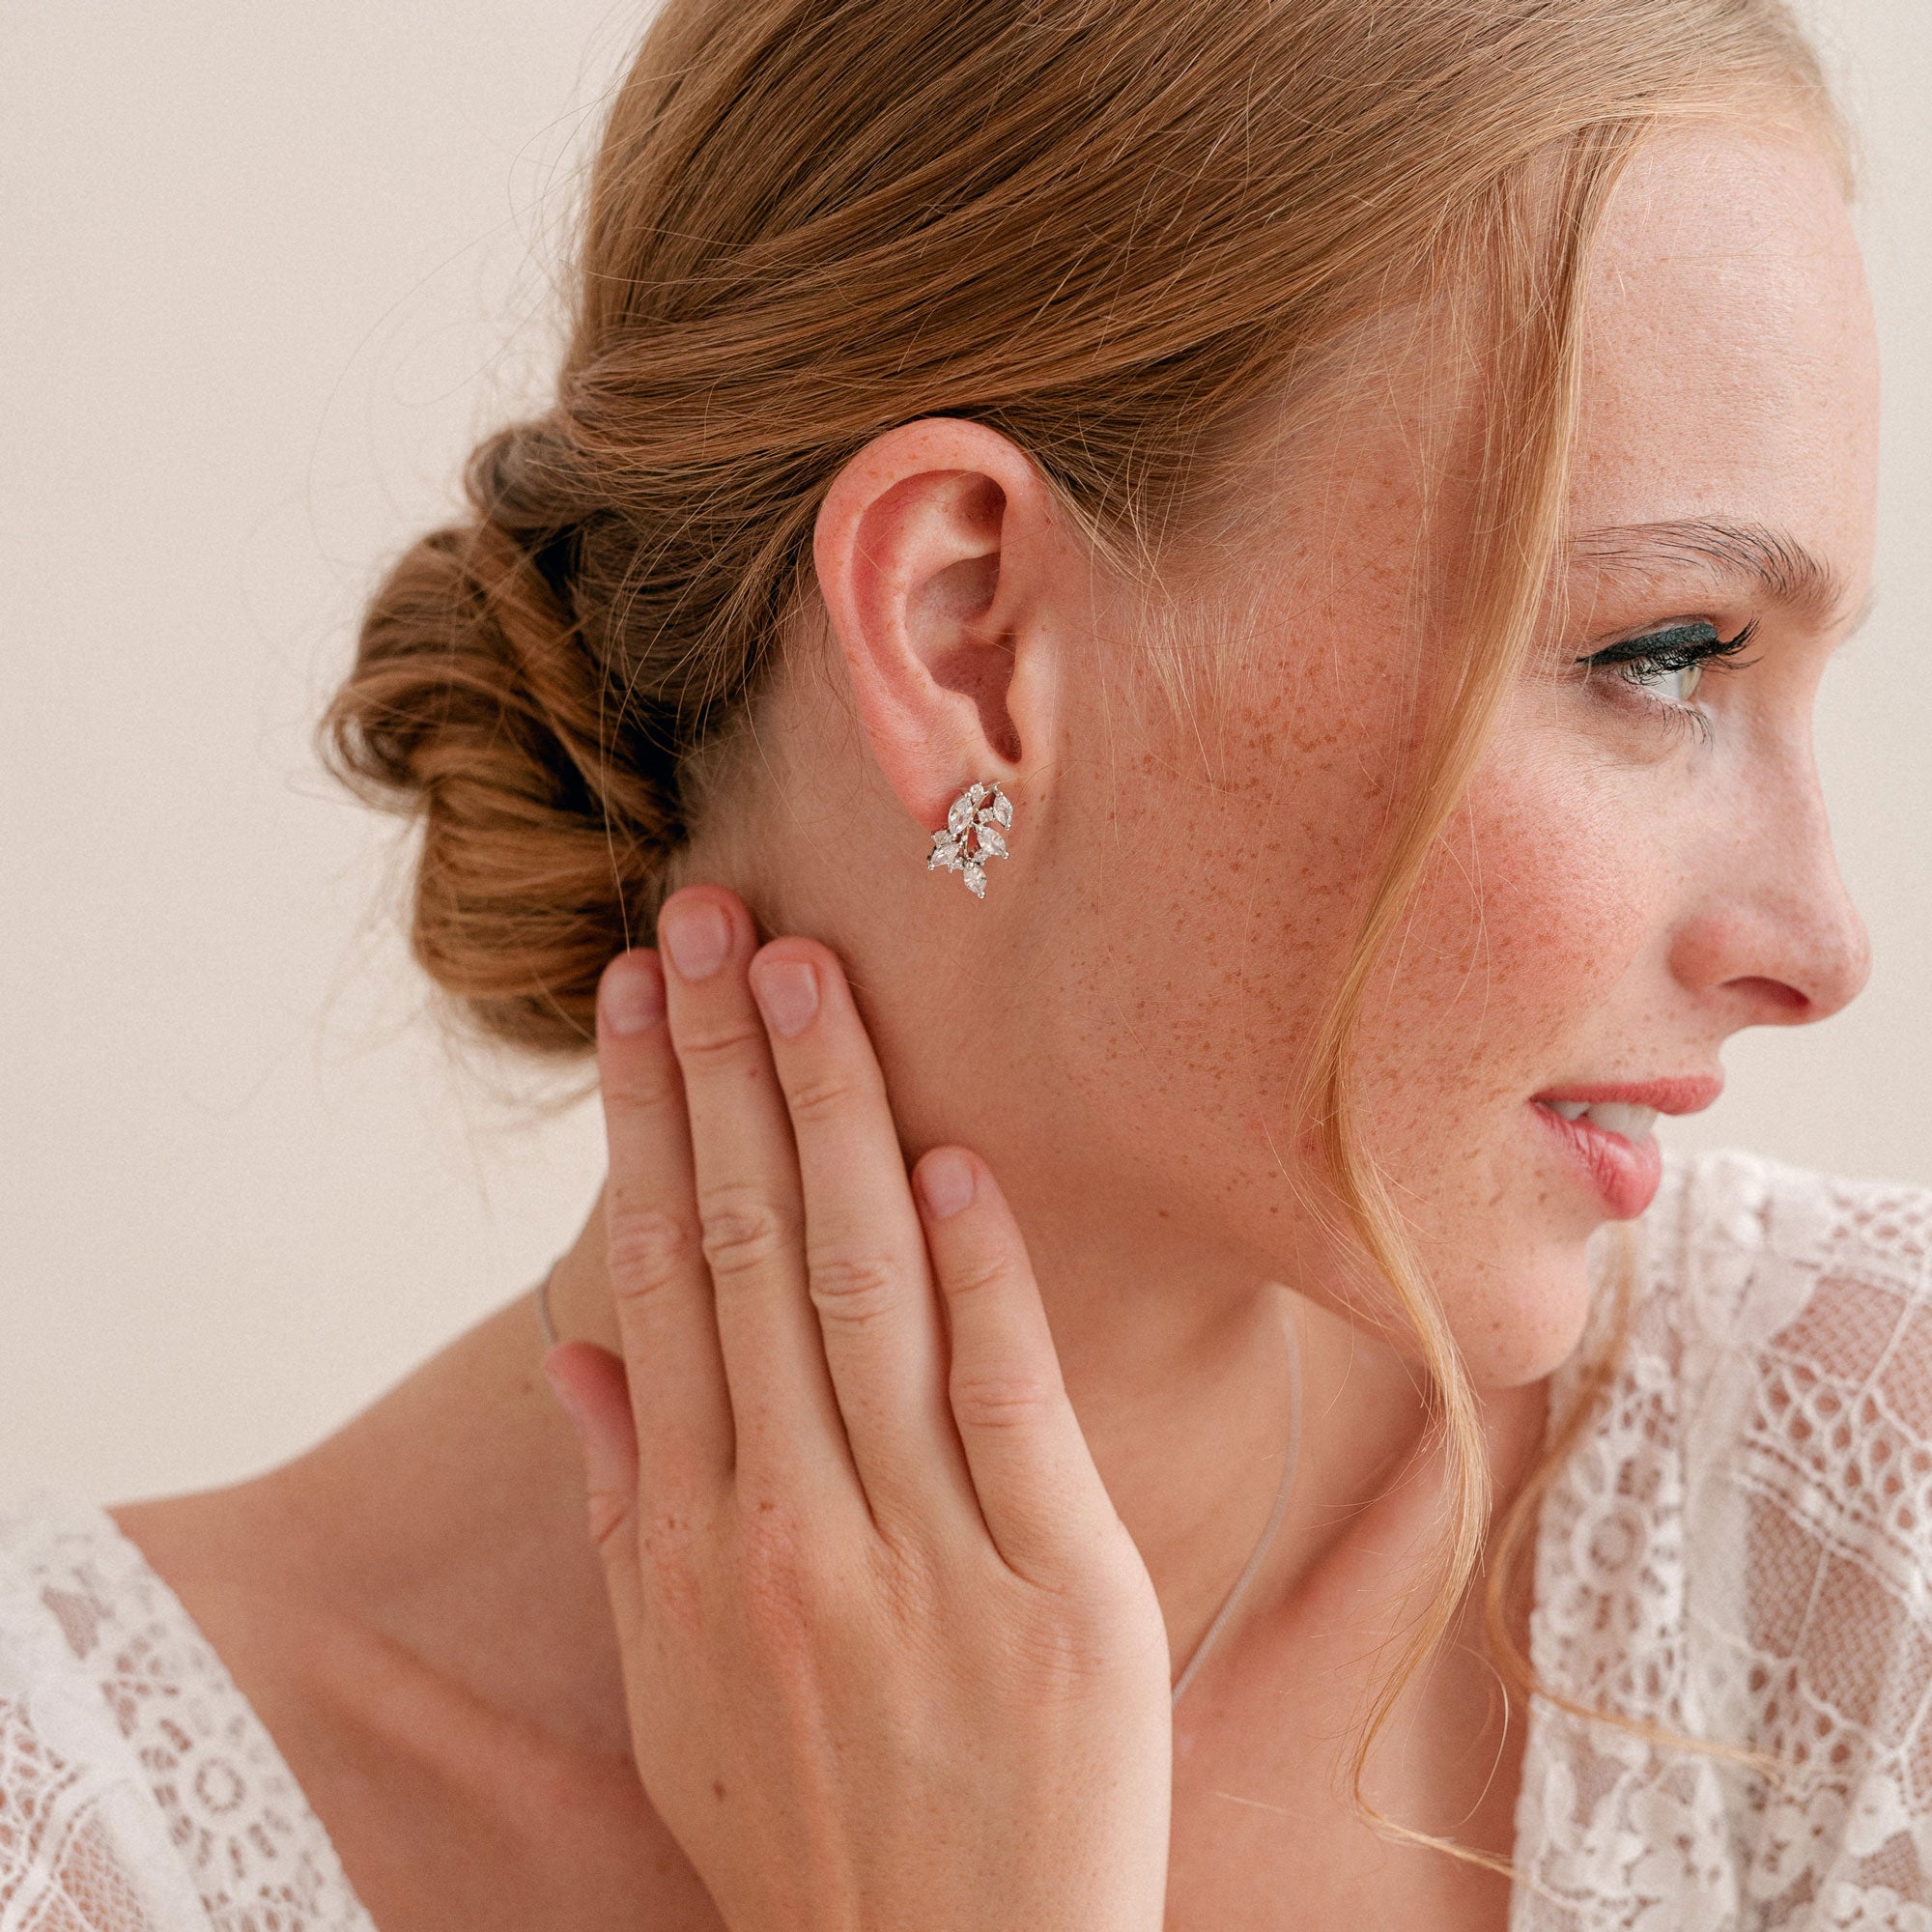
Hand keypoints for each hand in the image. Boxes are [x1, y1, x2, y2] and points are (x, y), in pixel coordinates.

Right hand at [543, 884, 1172, 1931]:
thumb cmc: (810, 1834)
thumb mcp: (672, 1689)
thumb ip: (622, 1507)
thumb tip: (576, 1353)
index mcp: (685, 1546)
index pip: (654, 1281)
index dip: (646, 1125)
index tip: (635, 999)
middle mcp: (788, 1529)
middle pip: (748, 1250)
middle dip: (725, 1067)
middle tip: (711, 919)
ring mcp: (928, 1555)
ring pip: (861, 1289)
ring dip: (832, 1117)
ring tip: (805, 978)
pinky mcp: (1062, 1588)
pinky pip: (1006, 1396)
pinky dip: (977, 1268)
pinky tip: (948, 1155)